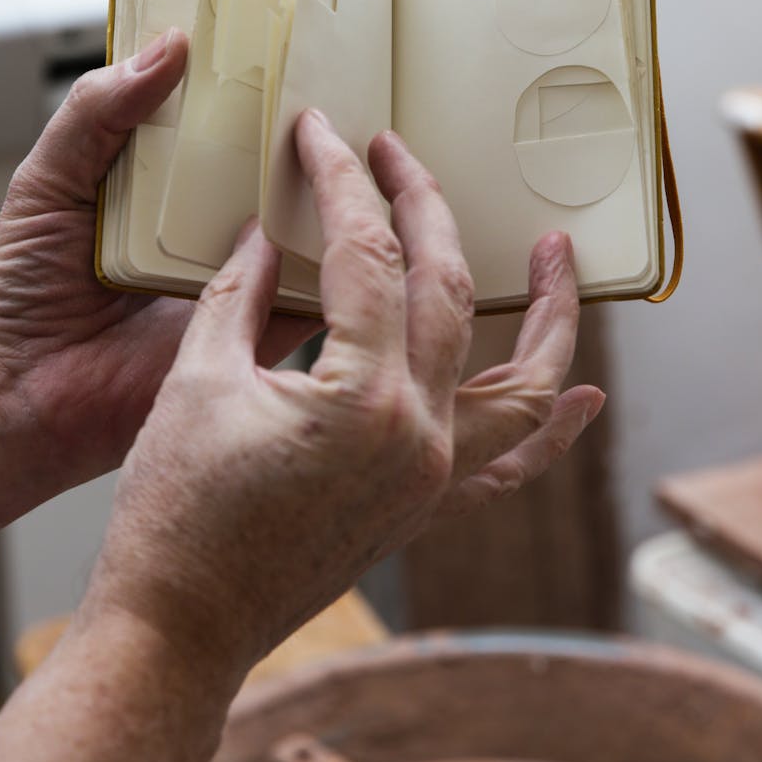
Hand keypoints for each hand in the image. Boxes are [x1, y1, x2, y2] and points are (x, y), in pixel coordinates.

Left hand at [0, 31, 314, 560]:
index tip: (287, 46)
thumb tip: (164, 50)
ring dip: (325, 201)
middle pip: (271, 176)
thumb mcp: (49, 181)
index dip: (250, 92)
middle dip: (304, 143)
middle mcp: (206, 227)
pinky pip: (305, 300)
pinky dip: (329, 276)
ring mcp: (233, 278)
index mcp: (163, 187)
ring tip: (354, 156)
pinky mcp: (251, 331)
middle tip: (339, 97)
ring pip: (300, 231)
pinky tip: (347, 239)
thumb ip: (96, 114)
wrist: (18, 392)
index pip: (220, 129)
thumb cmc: (20, 291)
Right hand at [82, 110, 602, 683]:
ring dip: (549, 314)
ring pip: (525, 384)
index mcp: (360, 397)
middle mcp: (418, 434)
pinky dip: (554, 427)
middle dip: (426, 206)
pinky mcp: (427, 503)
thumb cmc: (176, 514)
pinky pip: (513, 463)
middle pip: (449, 289)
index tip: (324, 136)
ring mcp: (433, 474)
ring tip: (559, 254)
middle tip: (399, 156)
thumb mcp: (196, 382)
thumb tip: (265, 235)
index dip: (343, 181)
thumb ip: (239, 293)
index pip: (366, 254)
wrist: (179, 625)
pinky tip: (585, 396)